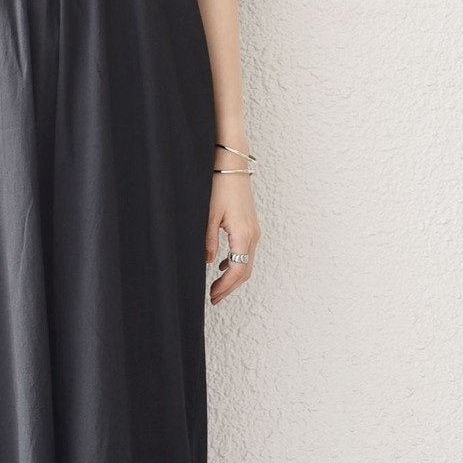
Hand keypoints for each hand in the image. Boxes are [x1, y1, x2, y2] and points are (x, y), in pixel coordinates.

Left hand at [205, 171, 259, 304]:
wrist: (232, 164)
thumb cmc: (220, 185)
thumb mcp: (208, 215)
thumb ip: (208, 241)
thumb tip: (208, 262)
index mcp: (244, 235)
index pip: (237, 271)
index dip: (225, 287)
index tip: (213, 297)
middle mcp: (253, 235)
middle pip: (244, 270)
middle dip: (230, 287)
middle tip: (214, 298)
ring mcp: (253, 229)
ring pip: (247, 261)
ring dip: (233, 276)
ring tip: (217, 287)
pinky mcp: (250, 224)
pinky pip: (246, 250)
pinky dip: (236, 262)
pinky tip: (222, 265)